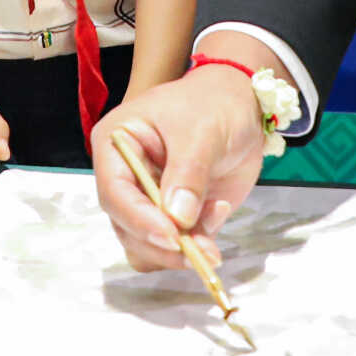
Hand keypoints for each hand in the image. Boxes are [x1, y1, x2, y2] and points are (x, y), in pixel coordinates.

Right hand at [95, 64, 268, 271]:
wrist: (241, 108)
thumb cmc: (214, 105)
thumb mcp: (202, 131)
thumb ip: (189, 173)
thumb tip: (178, 219)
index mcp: (116, 144)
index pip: (114, 191)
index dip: (139, 219)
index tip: (173, 236)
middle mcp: (123, 177)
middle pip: (126, 227)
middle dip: (165, 244)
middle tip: (204, 250)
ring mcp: (146, 201)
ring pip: (147, 246)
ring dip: (182, 249)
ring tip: (218, 214)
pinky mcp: (171, 217)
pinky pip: (173, 248)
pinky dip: (195, 245)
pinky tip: (218, 212)